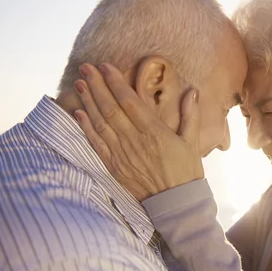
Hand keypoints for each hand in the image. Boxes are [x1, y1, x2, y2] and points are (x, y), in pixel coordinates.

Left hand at [73, 63, 203, 200]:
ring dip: (88, 102)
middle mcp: (135, 141)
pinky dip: (86, 128)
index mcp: (155, 132)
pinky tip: (78, 113)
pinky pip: (97, 144)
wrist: (176, 204)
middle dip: (97, 86)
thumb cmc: (187, 172)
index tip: (106, 66)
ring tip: (79, 83)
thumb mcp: (193, 143)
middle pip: (111, 108)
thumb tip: (192, 90)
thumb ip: (191, 115)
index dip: (116, 82)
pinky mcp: (114, 167)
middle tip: (86, 68)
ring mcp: (122, 154)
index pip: (130, 101)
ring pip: (101, 123)